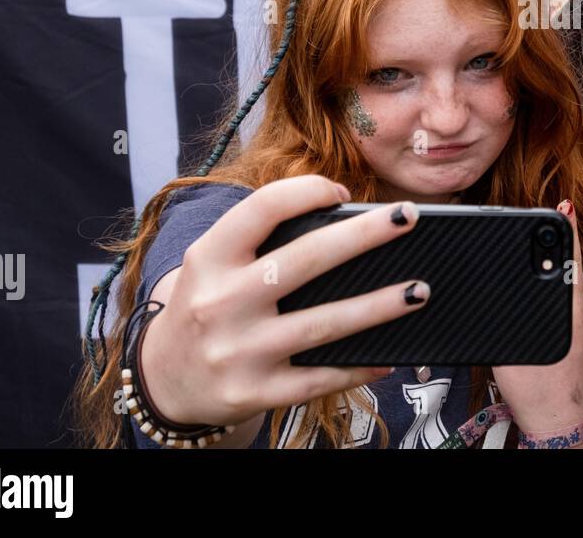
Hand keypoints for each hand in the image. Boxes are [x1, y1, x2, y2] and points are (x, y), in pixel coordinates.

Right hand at [139, 176, 428, 427]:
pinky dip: (359, 366)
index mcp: (209, 258)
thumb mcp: (213, 264)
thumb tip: (345, 219)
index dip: (309, 191)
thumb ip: (261, 240)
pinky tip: (390, 354)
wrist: (163, 379)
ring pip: (324, 323)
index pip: (264, 208)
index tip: (345, 192)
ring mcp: (238, 351)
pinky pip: (319, 378)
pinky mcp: (253, 392)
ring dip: (380, 305)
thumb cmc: (207, 303)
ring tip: (419, 290)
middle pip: (306, 259)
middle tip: (409, 216)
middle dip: (366, 235)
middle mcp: (221, 302)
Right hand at [491, 199, 582, 442]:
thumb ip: (509, 315)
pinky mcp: (563, 335)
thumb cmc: (541, 393)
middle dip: (558, 236)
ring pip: (562, 279)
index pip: (570, 258)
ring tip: (541, 234)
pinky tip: (533, 276)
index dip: (565, 230)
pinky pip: (556, 296)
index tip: (560, 205)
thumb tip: (498, 286)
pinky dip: (546, 279)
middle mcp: (574, 311)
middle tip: (551, 209)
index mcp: (569, 309)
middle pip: (568, 263)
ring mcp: (570, 323)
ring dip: (553, 257)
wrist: (557, 426)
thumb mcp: (517, 351)